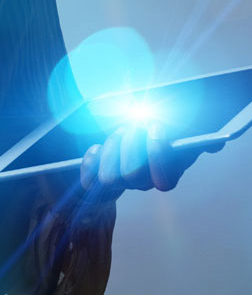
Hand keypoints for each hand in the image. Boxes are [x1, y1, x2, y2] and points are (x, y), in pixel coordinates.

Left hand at [79, 123, 225, 201]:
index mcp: (167, 174)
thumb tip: (215, 145)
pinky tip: (97, 147)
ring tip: (120, 132)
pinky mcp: (100, 173)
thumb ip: (200, 138)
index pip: (164, 182)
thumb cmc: (162, 125)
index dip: (157, 154)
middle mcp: (145, 181)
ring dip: (113, 150)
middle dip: (130, 147)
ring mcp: (122, 179)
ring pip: (111, 177)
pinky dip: (91, 162)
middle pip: (133, 176)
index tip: (156, 126)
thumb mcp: (185, 127)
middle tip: (133, 126)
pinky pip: (90, 179)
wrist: (137, 124)